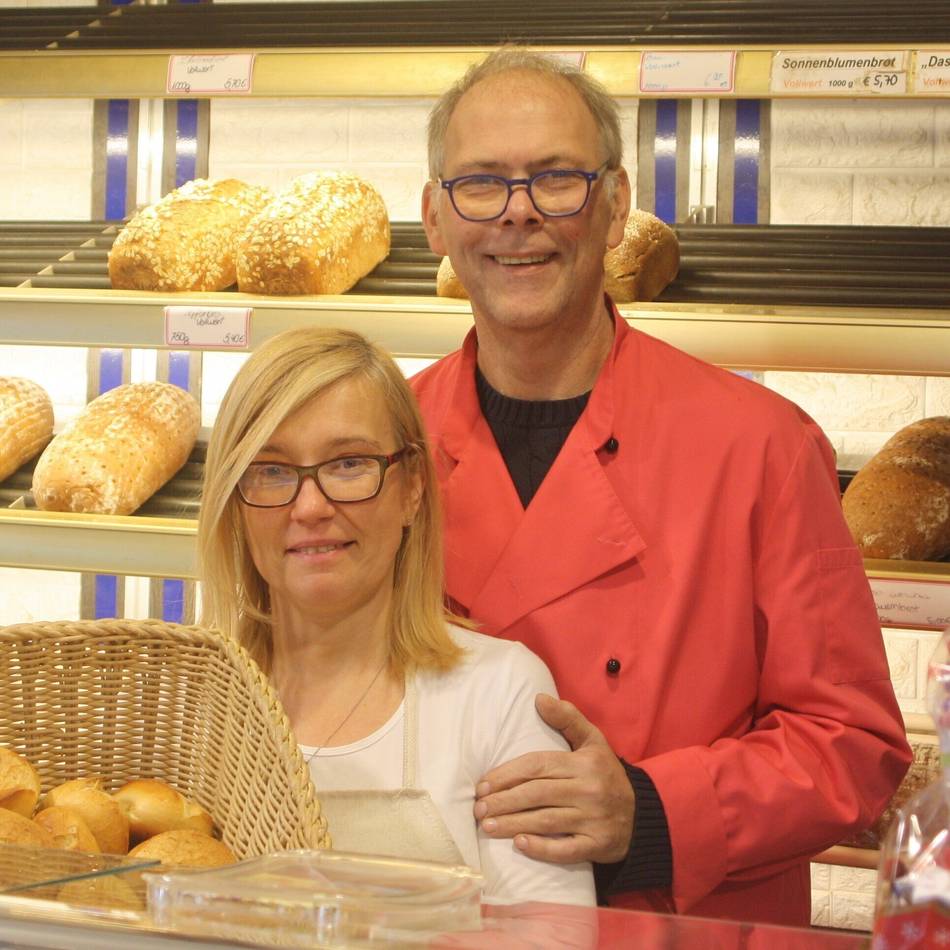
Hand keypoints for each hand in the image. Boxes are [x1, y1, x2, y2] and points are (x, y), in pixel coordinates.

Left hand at [473, 694, 634, 863]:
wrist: (642, 815)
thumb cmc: (606, 774)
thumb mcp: (593, 740)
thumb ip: (567, 718)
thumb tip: (539, 699)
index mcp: (583, 763)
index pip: (538, 766)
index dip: (507, 774)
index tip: (483, 785)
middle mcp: (588, 790)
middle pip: (537, 794)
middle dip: (504, 801)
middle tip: (478, 809)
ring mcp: (593, 820)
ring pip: (547, 821)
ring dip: (514, 824)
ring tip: (487, 827)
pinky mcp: (597, 846)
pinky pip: (566, 850)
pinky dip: (542, 849)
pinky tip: (520, 845)